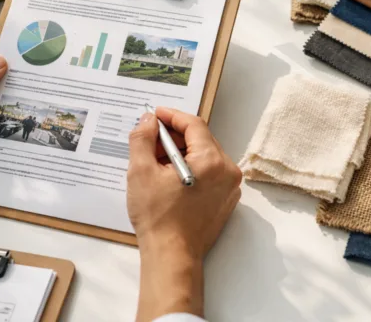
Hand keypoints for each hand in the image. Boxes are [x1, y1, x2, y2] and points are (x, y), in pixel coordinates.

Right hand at [127, 107, 241, 319]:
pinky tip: (169, 179)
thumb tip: (148, 120)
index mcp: (211, 160)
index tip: (155, 115)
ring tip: (156, 162)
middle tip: (150, 140)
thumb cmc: (158, 217)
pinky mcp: (226, 201)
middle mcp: (227, 170)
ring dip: (181, 154)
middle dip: (174, 137)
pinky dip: (191, 170)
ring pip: (204, 157)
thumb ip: (143, 139)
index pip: (193, 124)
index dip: (172, 116)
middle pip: (200, 140)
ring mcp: (230, 187)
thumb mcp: (141, 172)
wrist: (172, 257)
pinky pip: (209, 174)